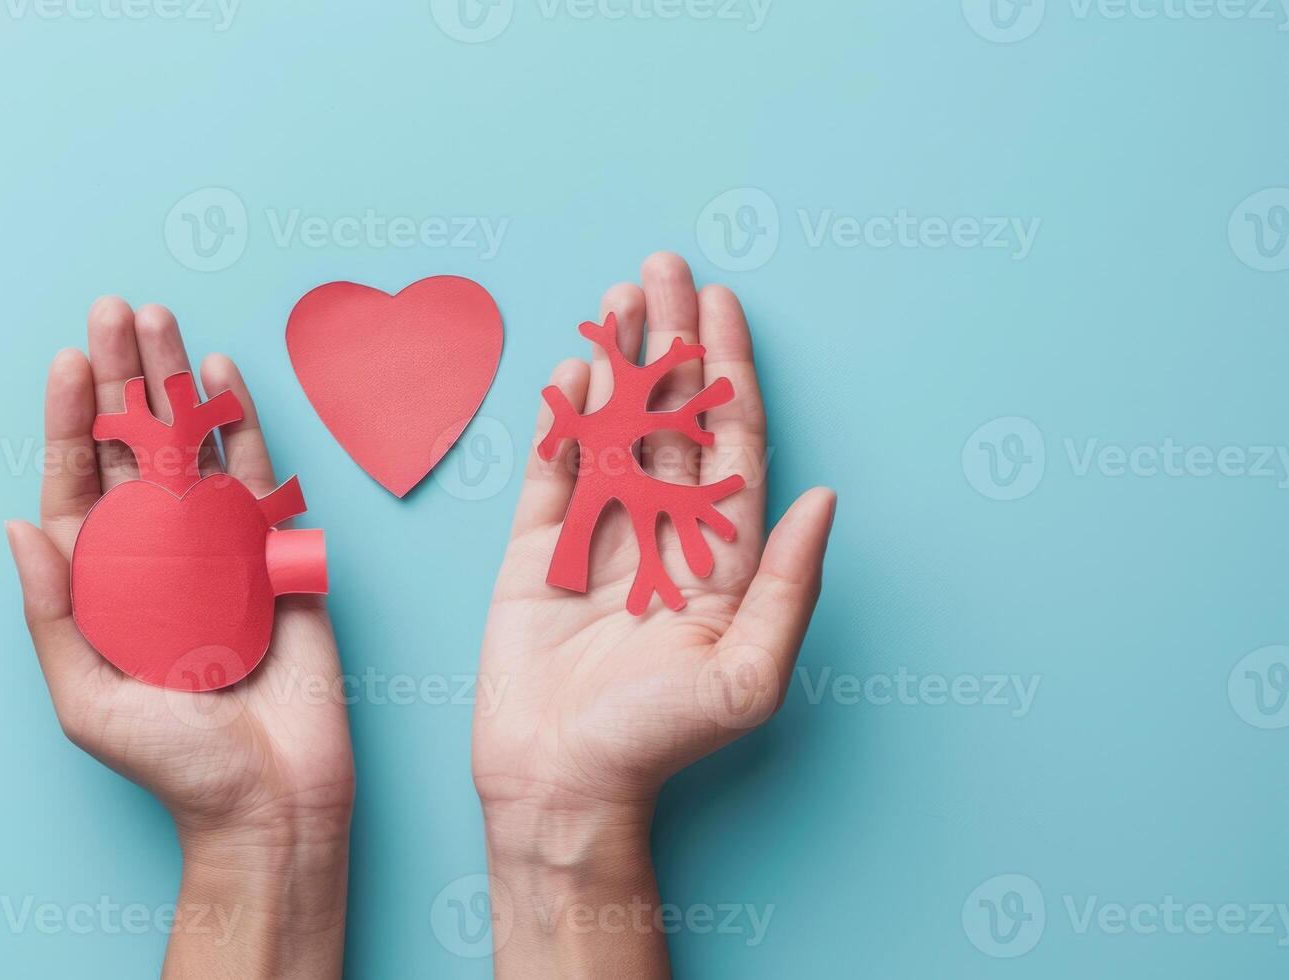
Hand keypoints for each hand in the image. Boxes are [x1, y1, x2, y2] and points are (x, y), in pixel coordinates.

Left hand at [5, 298, 352, 978]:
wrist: (273, 799)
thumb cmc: (175, 763)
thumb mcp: (86, 700)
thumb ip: (52, 615)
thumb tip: (15, 525)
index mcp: (106, 584)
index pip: (80, 484)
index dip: (73, 421)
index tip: (70, 361)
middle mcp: (158, 554)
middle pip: (136, 447)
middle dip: (124, 377)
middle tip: (113, 310)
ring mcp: (218, 548)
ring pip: (194, 445)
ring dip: (177, 381)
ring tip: (159, 319)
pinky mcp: (275, 553)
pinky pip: (256, 474)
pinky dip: (242, 421)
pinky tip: (224, 372)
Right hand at [472, 254, 835, 975]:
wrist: (557, 783)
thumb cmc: (655, 741)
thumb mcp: (746, 676)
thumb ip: (790, 585)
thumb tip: (825, 497)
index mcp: (720, 558)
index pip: (729, 441)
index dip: (727, 371)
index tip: (722, 304)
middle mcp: (662, 535)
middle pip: (669, 417)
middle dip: (669, 342)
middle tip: (665, 268)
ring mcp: (597, 538)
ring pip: (610, 428)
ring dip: (615, 361)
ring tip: (618, 295)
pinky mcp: (536, 551)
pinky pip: (551, 467)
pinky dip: (560, 414)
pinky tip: (570, 366)